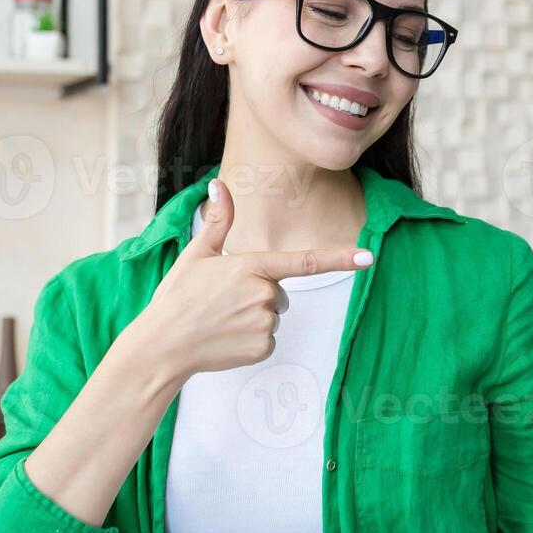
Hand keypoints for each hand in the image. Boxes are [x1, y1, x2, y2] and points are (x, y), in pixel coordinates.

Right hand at [129, 177, 373, 379]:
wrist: (162, 344)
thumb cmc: (177, 297)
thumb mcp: (196, 254)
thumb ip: (219, 221)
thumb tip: (219, 185)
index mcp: (251, 265)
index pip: (305, 261)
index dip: (341, 258)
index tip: (369, 257)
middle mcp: (263, 293)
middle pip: (280, 291)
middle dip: (259, 294)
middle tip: (224, 301)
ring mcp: (264, 322)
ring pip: (274, 315)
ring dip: (253, 317)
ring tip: (222, 320)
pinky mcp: (262, 347)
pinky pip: (268, 339)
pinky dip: (251, 340)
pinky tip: (226, 338)